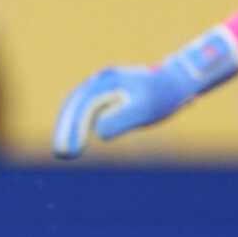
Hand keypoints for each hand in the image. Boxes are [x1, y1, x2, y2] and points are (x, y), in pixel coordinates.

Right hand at [51, 27, 237, 158]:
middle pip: (74, 105)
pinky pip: (85, 109)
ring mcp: (103, 87)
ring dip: (69, 128)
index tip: (71, 151)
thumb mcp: (144, 110)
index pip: (83, 106)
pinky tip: (76, 140)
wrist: (176, 82)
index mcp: (108, 82)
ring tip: (65, 152)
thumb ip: (121, 119)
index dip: (73, 128)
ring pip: (77, 107)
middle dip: (66, 130)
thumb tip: (97, 132)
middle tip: (61, 154)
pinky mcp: (107, 95)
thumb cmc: (162, 96)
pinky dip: (78, 124)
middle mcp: (101, 81)